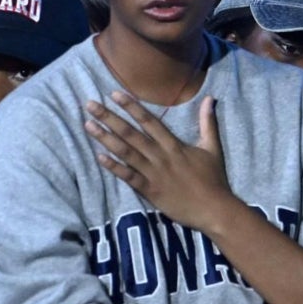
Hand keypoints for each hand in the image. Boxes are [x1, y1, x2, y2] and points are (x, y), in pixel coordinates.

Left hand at [84, 93, 236, 232]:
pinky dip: (114, 167)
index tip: (114, 94)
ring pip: (126, 152)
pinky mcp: (150, 191)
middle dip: (109, 117)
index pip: (149, 120)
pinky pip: (129, 177)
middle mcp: (160, 156)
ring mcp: (154, 174)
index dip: (131, 106)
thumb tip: (209, 98)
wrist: (215, 209)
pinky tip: (99, 157)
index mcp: (174, 145)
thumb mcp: (212, 148)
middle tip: (90, 104)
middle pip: (131, 133)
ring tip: (88, 125)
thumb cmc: (213, 179)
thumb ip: (208, 122)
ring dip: (105, 138)